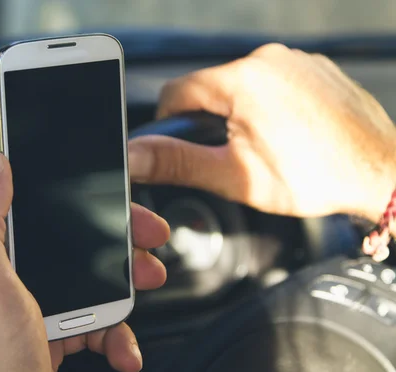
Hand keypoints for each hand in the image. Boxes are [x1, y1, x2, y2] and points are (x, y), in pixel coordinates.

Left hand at [0, 153, 168, 371]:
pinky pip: (90, 323)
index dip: (72, 197)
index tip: (109, 197)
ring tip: (144, 290)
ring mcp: (29, 312)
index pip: (29, 208)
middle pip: (67, 244)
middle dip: (114, 242)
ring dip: (122, 288)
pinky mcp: (49, 339)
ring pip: (86, 281)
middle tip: (148, 243)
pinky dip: (114, 334)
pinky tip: (122, 348)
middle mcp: (4, 282)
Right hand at [129, 43, 395, 221]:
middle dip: (210, 122)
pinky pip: (274, 83)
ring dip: (240, 114)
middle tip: (233, 156)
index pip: (175, 91)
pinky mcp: (316, 69)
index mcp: (242, 80)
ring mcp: (297, 61)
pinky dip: (270, 107)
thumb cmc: (315, 176)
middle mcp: (269, 60)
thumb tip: (136, 156)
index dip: (169, 122)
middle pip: (210, 88)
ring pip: (242, 86)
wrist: (381, 174)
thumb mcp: (234, 176)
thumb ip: (177, 161)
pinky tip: (288, 135)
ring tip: (266, 148)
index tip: (182, 146)